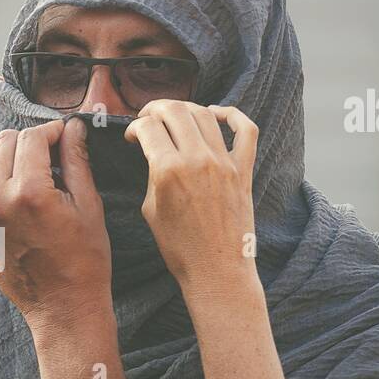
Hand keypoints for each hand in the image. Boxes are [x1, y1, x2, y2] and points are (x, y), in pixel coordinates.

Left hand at [0, 117, 111, 328]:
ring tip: (43, 176)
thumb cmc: (83, 262)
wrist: (62, 309)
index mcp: (28, 193)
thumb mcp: (88, 206)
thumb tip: (74, 128)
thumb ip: (77, 161)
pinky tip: (29, 197)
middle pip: (5, 142)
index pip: (31, 137)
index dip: (52, 130)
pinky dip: (5, 182)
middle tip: (54, 153)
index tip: (66, 135)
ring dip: (15, 159)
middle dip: (30, 140)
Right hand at [123, 101, 259, 298]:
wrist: (216, 270)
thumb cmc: (179, 248)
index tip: (133, 135)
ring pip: (205, 114)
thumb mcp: (151, 208)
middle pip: (175, 111)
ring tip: (175, 115)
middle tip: (149, 117)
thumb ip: (152, 174)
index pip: (148, 128)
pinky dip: (231, 114)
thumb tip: (154, 152)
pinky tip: (216, 113)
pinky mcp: (243, 170)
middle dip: (156, 108)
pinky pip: (245, 130)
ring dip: (185, 108)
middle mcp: (198, 160)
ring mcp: (224, 163)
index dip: (135, 127)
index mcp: (168, 170)